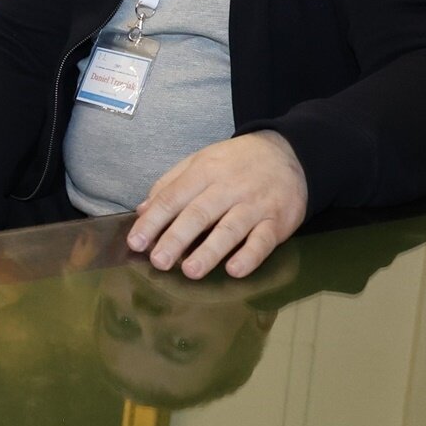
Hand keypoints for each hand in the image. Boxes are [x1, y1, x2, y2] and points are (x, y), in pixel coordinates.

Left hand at [127, 131, 308, 279]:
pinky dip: (250, 256)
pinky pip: (263, 241)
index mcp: (203, 172)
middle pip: (198, 214)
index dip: (153, 222)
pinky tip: (234, 270)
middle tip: (158, 261)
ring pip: (230, 230)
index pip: (173, 198)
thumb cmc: (235, 163)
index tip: (136, 243)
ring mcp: (254, 205)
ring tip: (190, 271)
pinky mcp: (278, 221)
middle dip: (176, 239)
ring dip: (209, 252)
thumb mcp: (200, 162)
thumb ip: (170, 184)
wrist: (289, 153)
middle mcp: (228, 188)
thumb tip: (143, 210)